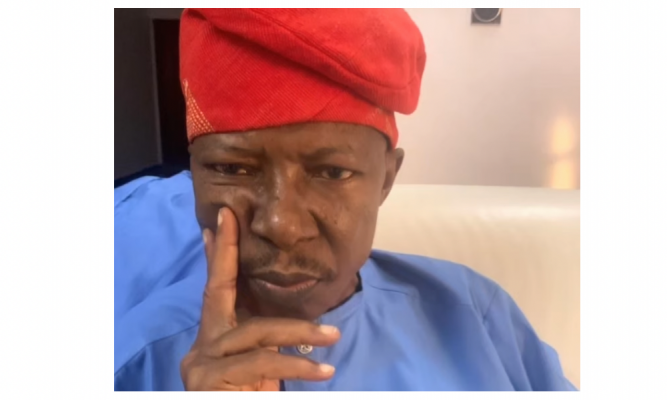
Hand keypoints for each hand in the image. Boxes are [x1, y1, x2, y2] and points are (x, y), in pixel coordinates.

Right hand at [180, 207, 340, 390]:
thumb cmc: (252, 398)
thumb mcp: (262, 370)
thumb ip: (266, 343)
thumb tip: (294, 326)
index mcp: (214, 340)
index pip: (217, 289)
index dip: (222, 253)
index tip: (223, 219)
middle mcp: (201, 347)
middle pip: (220, 293)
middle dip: (230, 255)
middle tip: (236, 219)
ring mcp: (201, 365)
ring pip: (255, 334)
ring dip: (298, 334)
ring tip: (332, 339)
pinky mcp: (208, 382)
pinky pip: (261, 364)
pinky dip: (296, 365)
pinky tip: (322, 370)